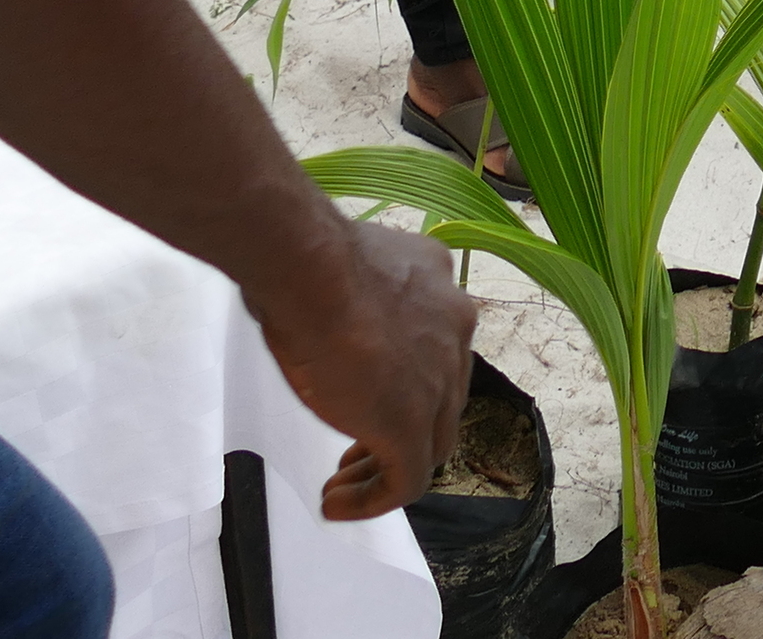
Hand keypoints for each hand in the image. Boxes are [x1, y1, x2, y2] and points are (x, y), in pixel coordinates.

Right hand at [246, 217, 478, 518]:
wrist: (309, 267)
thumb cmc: (308, 258)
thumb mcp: (349, 266)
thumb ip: (358, 290)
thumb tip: (329, 301)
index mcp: (441, 289)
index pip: (437, 351)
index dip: (404, 382)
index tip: (362, 396)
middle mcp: (454, 331)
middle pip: (439, 400)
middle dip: (398, 429)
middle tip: (353, 453)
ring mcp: (437, 382)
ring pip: (429, 444)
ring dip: (384, 468)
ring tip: (342, 487)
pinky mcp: (410, 425)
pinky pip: (405, 481)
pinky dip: (373, 500)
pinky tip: (337, 505)